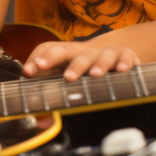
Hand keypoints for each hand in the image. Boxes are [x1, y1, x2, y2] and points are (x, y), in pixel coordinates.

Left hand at [22, 39, 137, 80]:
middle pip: (74, 53)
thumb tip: (36, 108)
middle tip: (66, 77)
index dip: (40, 59)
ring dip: (98, 65)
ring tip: (94, 75)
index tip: (30, 71)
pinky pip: (126, 59)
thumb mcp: (67, 67)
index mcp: (68, 52)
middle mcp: (86, 51)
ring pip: (101, 57)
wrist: (116, 47)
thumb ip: (49, 81)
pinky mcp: (125, 57)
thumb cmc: (85, 62)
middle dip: (70, 64)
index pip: (50, 49)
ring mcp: (106, 53)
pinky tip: (121, 71)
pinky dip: (124, 64)